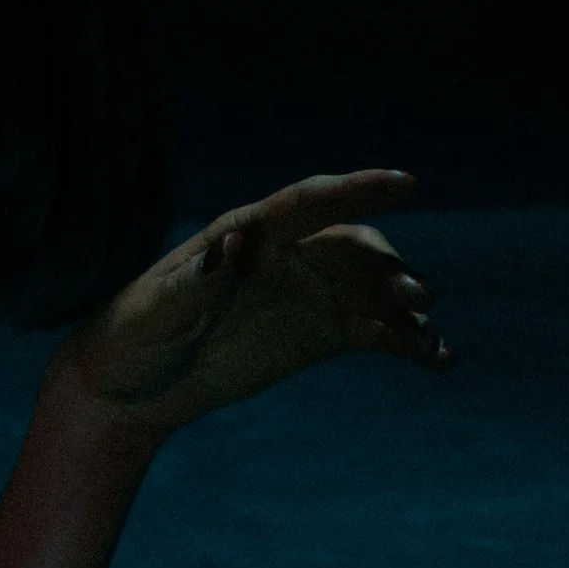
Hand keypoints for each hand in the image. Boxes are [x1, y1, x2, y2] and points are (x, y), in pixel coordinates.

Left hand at [59, 169, 449, 431]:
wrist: (132, 385)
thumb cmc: (136, 335)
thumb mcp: (160, 310)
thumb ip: (198, 281)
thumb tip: (235, 240)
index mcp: (248, 232)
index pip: (310, 204)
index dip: (358, 190)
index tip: (406, 182)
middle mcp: (287, 254)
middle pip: (352, 246)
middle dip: (389, 266)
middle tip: (417, 296)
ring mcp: (308, 293)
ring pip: (372, 287)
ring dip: (407, 305)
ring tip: (428, 337)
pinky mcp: (319, 333)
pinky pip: (374, 329)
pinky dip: (407, 340)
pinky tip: (436, 359)